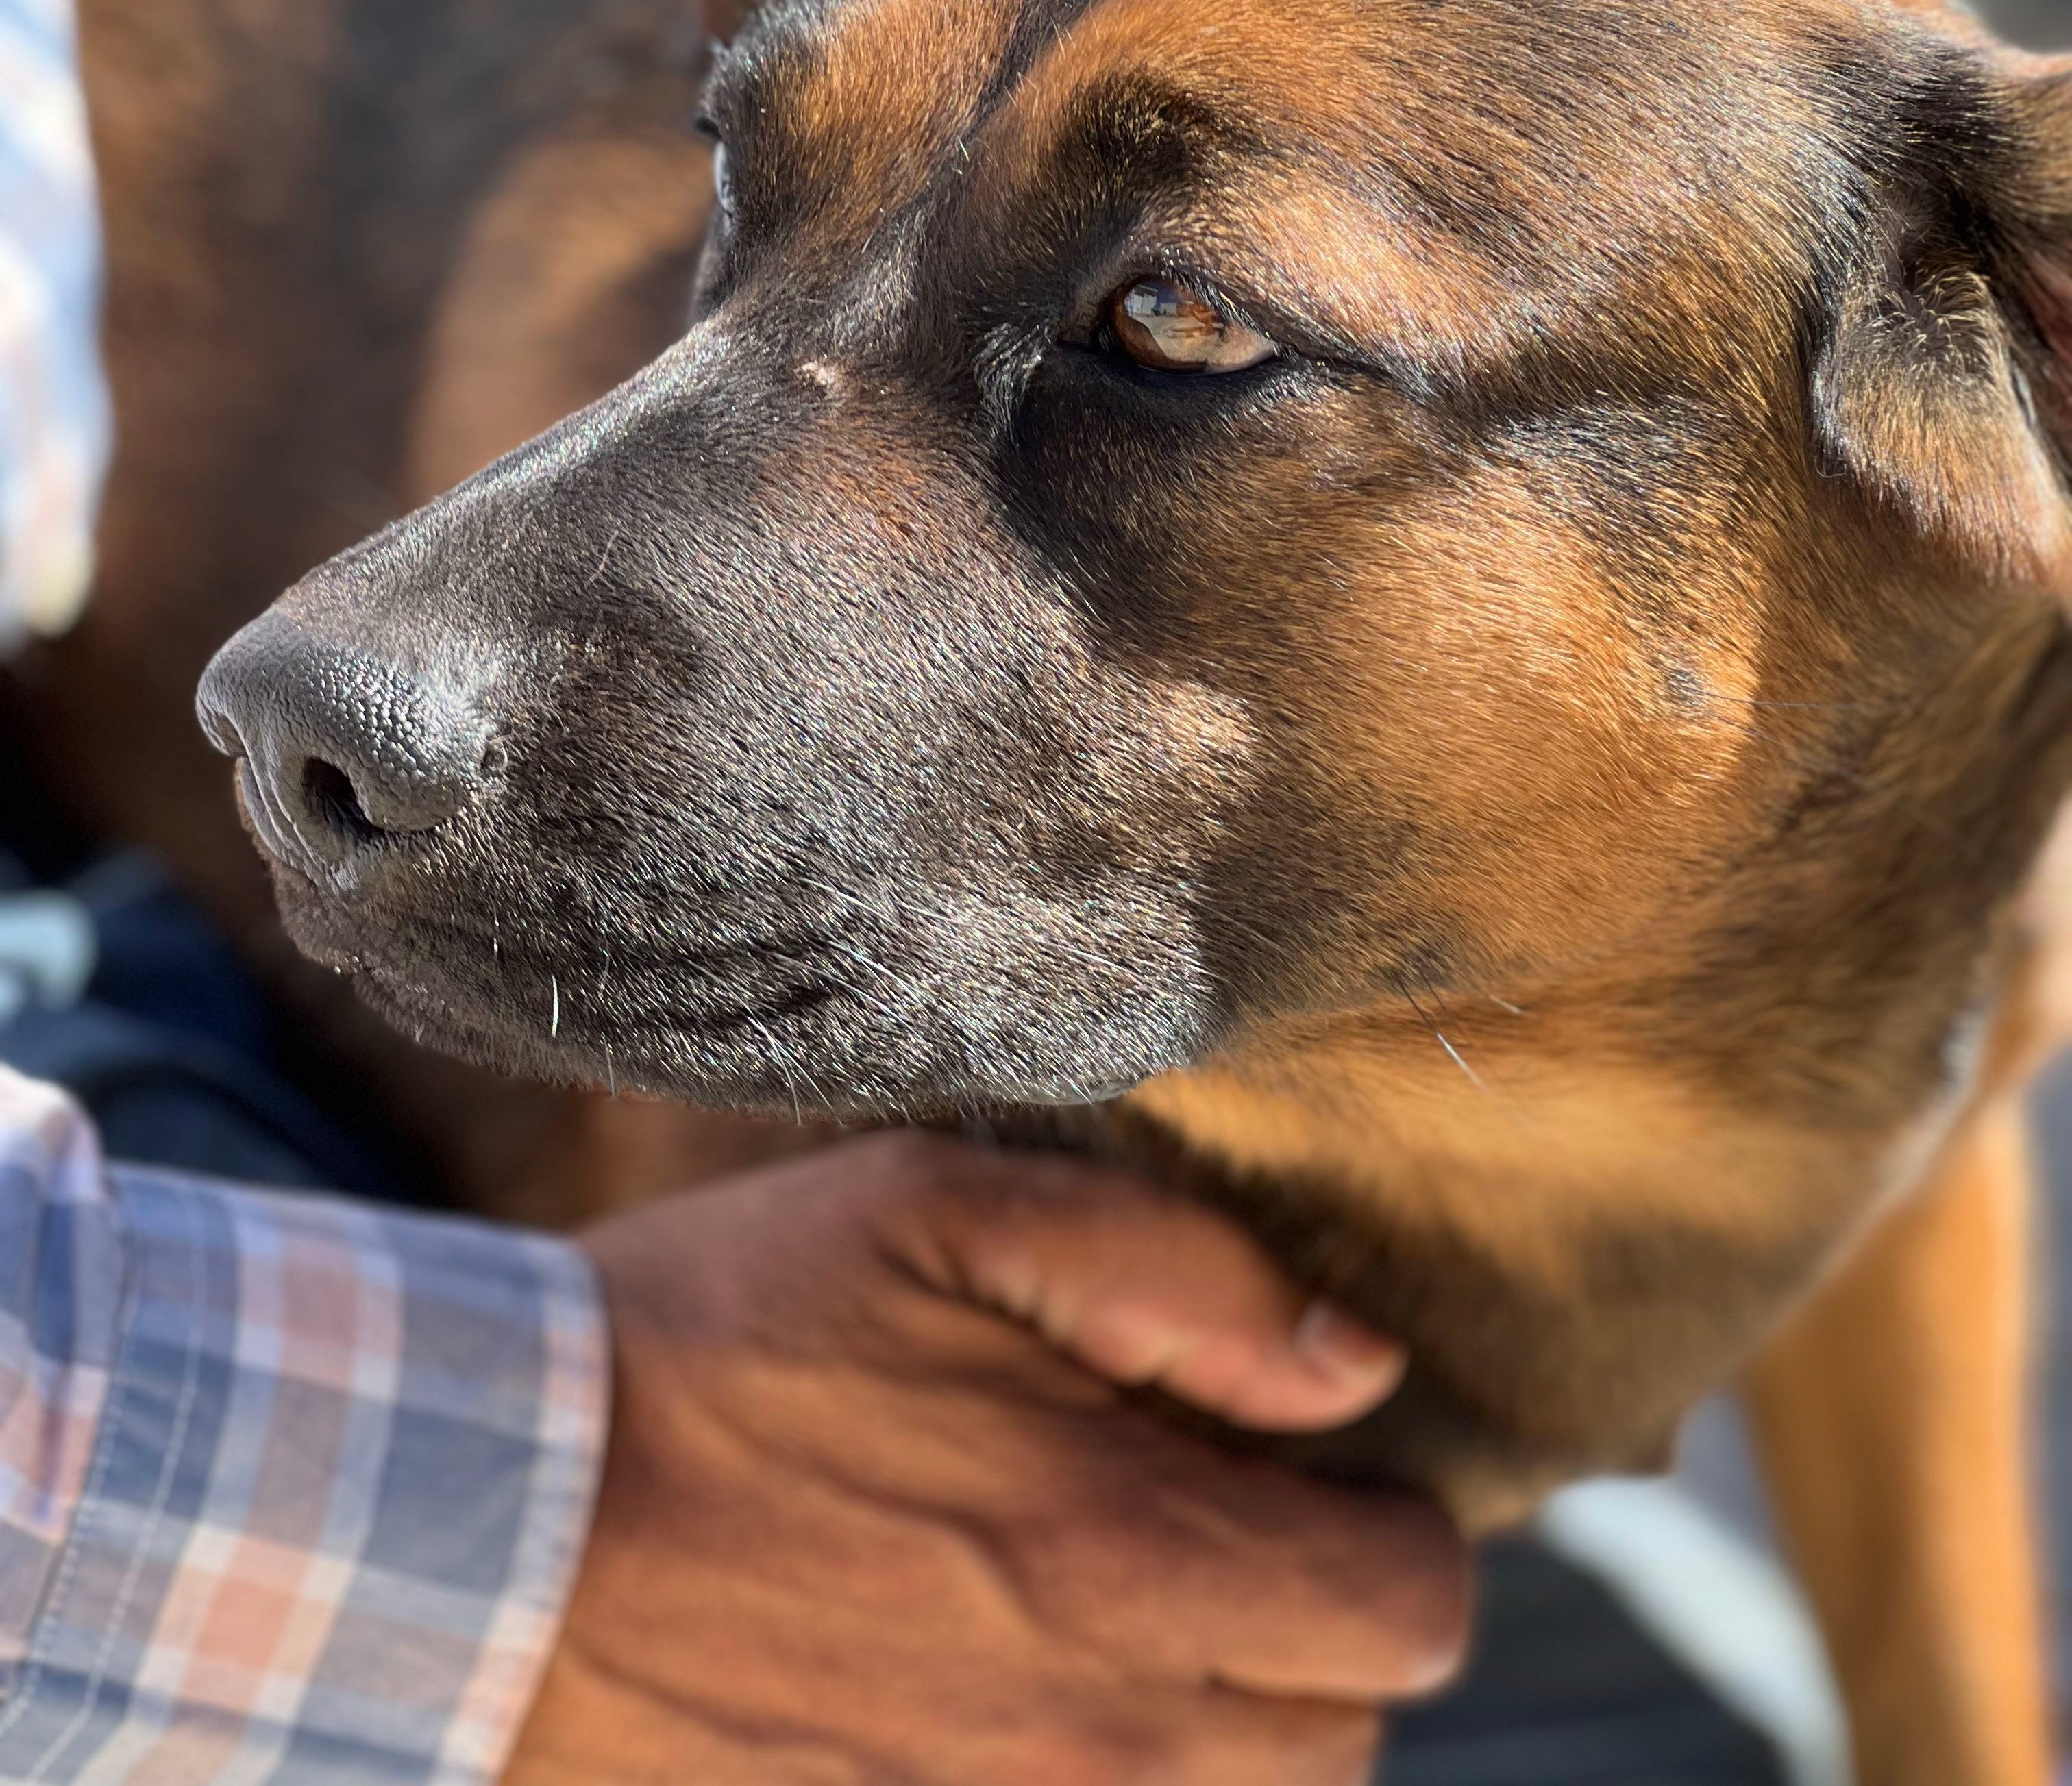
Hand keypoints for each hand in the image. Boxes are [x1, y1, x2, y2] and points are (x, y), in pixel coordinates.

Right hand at [505, 1131, 1468, 1785]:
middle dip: (1308, 1639)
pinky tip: (1019, 1713)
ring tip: (1107, 1637)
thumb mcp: (932, 1208)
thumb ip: (1176, 1274)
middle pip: (1343, 1744)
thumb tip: (1356, 1360)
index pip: (1411, 1607)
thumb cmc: (707, 1344)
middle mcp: (1097, 1744)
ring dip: (1218, 1742)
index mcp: (1128, 1557)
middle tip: (1191, 1544)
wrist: (478, 1529)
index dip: (1381, 1527)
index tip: (1288, 1473)